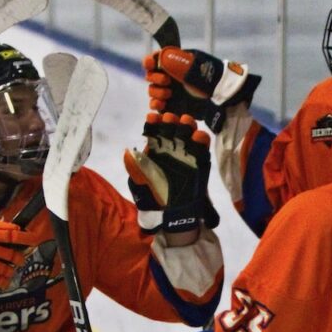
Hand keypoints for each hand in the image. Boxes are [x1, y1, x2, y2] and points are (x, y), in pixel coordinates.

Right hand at [0, 212, 42, 289]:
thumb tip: (18, 230)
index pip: (9, 234)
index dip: (24, 238)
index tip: (34, 240)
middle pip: (6, 252)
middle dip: (16, 257)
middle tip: (20, 259)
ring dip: (9, 269)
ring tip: (13, 270)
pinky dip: (0, 281)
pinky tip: (5, 281)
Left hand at [124, 112, 215, 233]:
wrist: (172, 214)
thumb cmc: (153, 198)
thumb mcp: (139, 183)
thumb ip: (134, 167)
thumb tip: (129, 152)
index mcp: (155, 150)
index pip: (154, 131)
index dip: (154, 122)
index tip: (152, 118)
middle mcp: (170, 148)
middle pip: (172, 126)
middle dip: (171, 119)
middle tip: (169, 118)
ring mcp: (186, 152)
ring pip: (189, 131)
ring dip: (187, 124)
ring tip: (184, 123)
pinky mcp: (200, 160)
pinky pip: (203, 144)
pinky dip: (201, 138)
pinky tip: (196, 138)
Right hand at [144, 48, 261, 133]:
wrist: (224, 99)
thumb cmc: (214, 79)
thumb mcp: (198, 67)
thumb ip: (179, 62)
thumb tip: (161, 58)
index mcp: (176, 62)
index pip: (156, 58)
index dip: (150, 61)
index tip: (152, 64)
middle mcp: (172, 76)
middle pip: (151, 75)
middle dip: (155, 77)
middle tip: (166, 81)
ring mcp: (171, 91)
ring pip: (153, 90)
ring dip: (156, 92)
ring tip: (168, 95)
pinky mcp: (173, 106)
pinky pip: (157, 106)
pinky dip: (156, 105)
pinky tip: (162, 105)